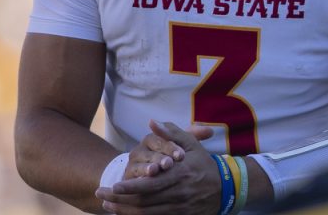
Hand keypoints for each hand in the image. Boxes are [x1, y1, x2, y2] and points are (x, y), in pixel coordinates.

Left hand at [96, 120, 219, 213]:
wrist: (227, 187)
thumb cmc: (203, 162)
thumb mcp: (190, 143)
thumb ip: (170, 133)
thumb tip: (151, 122)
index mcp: (179, 175)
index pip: (150, 184)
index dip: (130, 187)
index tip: (112, 186)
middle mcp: (179, 194)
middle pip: (145, 202)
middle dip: (120, 201)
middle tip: (101, 196)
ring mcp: (180, 208)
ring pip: (148, 214)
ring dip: (125, 212)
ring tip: (107, 206)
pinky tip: (125, 213)